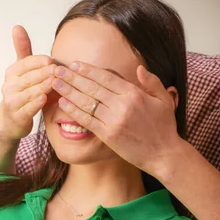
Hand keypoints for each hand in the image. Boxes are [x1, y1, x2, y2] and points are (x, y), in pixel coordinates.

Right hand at [0, 25, 55, 140]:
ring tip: (54, 82)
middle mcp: (10, 86)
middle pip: (28, 77)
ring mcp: (12, 102)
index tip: (51, 60)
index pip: (25, 63)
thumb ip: (22, 49)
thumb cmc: (21, 92)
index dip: (38, 61)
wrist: (10, 120)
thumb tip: (17, 26)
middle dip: (43, 73)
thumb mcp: (21, 70)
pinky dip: (35, 103)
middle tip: (58, 70)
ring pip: (28, 92)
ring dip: (41, 86)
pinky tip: (44, 99)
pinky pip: (27, 109)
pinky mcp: (17, 116)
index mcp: (12, 73)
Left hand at [51, 62, 182, 177]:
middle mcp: (122, 105)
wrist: (163, 154)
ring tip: (55, 83)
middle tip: (57, 70)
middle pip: (92, 87)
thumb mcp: (164, 100)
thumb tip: (139, 68)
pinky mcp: (108, 135)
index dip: (88, 70)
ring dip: (68, 91)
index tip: (74, 64)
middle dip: (72, 77)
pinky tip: (63, 103)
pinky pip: (87, 120)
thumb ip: (152, 82)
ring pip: (86, 102)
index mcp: (134, 93)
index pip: (106, 78)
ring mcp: (114, 121)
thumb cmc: (164, 127)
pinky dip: (74, 110)